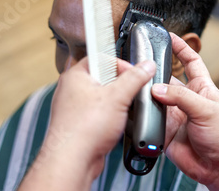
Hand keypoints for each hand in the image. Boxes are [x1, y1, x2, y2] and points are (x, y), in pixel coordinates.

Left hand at [19, 57, 155, 189]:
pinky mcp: (81, 124)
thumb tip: (146, 67)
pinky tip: (117, 123)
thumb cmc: (83, 129)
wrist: (73, 161)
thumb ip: (135, 78)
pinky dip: (111, 116)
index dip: (119, 63)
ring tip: (122, 109)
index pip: (100, 57)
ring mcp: (75, 108)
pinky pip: (100, 113)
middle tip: (130, 91)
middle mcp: (72, 90)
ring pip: (103, 97)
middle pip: (103, 77)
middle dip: (120, 85)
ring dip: (117, 102)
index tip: (134, 72)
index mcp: (75, 76)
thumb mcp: (118, 96)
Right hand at [151, 34, 218, 190]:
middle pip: (166, 80)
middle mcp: (186, 99)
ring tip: (135, 88)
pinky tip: (136, 112)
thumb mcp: (206, 110)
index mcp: (201, 88)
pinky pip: (150, 120)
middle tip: (139, 66)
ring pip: (154, 99)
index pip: (190, 61)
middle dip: (153, 73)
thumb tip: (158, 88)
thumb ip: (181, 98)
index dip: (180, 48)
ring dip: (146, 95)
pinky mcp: (165, 131)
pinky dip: (142, 116)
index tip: (169, 36)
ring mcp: (175, 115)